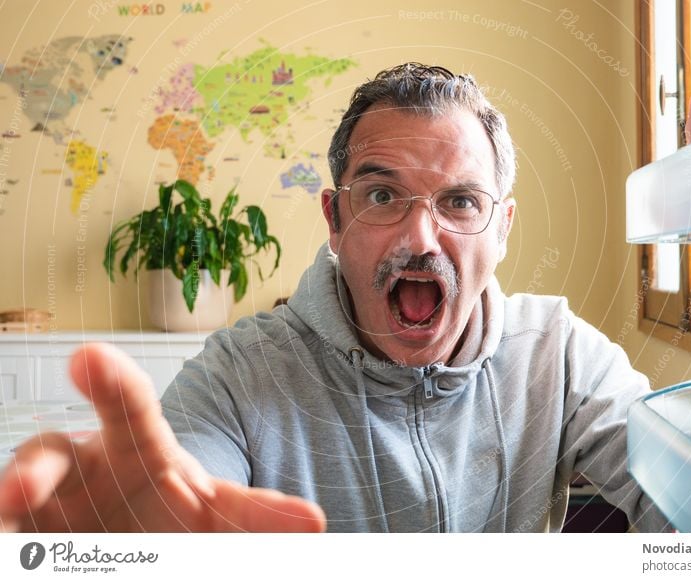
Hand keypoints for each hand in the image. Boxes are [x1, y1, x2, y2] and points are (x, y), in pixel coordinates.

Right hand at [0, 343, 325, 531]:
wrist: (119, 534)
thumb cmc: (165, 513)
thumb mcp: (214, 515)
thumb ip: (255, 515)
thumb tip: (315, 524)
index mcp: (145, 449)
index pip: (133, 411)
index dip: (113, 383)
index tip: (90, 356)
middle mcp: (95, 460)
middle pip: (84, 426)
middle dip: (94, 391)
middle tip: (88, 362)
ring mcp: (53, 491)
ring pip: (38, 468)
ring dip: (26, 476)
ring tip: (18, 492)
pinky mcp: (24, 524)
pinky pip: (12, 521)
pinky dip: (9, 520)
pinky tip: (8, 514)